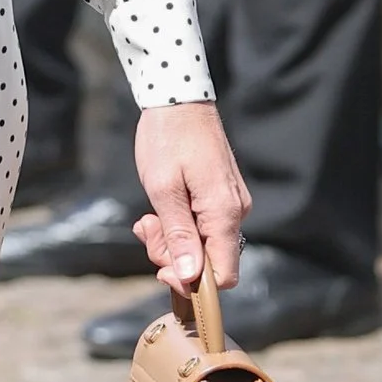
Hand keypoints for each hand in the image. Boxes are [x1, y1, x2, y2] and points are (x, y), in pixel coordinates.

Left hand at [130, 102, 249, 294]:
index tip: (161, 269)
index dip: (193, 283)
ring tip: (148, 217)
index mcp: (224, 212)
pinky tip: (159, 211)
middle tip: (146, 229)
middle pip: (210, 262)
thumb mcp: (163, 189)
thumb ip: (178, 234)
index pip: (224, 275)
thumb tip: (189, 276)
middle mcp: (235, 212)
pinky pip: (202, 226)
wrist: (178, 99)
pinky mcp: (220, 197)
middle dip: (173, 256)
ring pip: (202, 244)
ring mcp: (230, 203)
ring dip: (171, 239)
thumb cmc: (168, 138)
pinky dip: (178, 225)